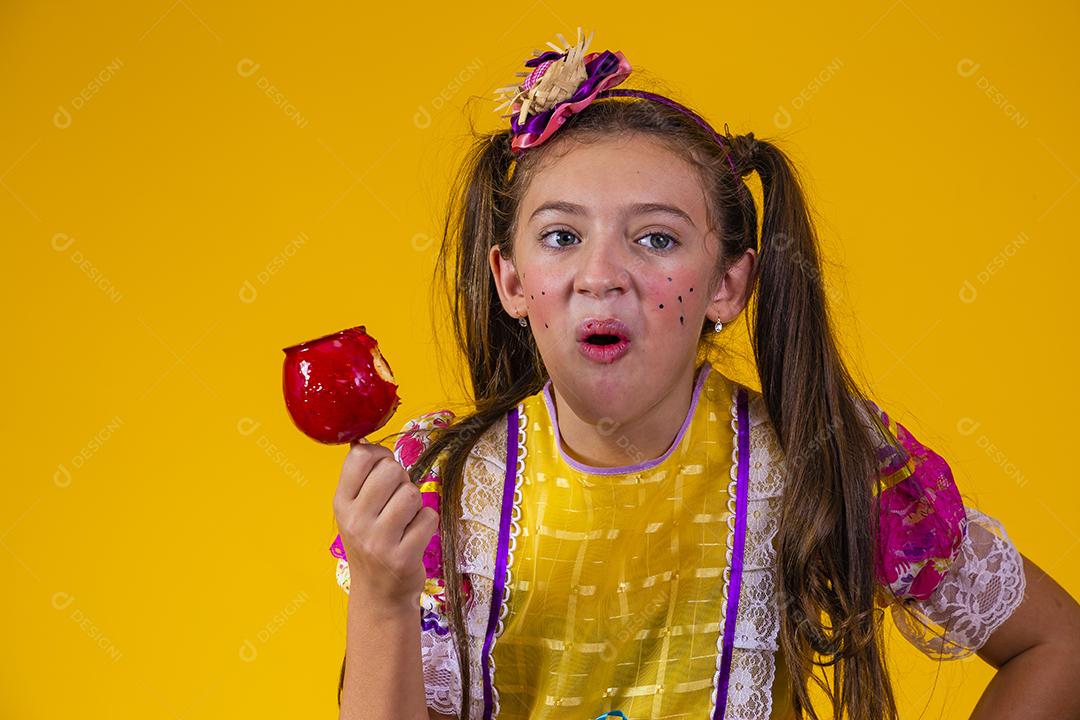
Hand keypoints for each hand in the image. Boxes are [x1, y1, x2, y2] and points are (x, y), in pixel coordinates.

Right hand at [332, 439, 438, 607]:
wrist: (379, 594)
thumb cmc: (371, 542)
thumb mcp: (356, 510)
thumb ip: (362, 477)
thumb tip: (366, 441)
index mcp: (341, 503)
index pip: (361, 456)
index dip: (381, 456)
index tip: (384, 470)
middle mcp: (355, 521)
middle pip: (391, 471)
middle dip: (402, 480)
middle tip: (397, 500)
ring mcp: (377, 541)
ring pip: (412, 494)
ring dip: (416, 504)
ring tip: (405, 520)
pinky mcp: (402, 557)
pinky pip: (428, 518)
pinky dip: (427, 524)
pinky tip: (414, 536)